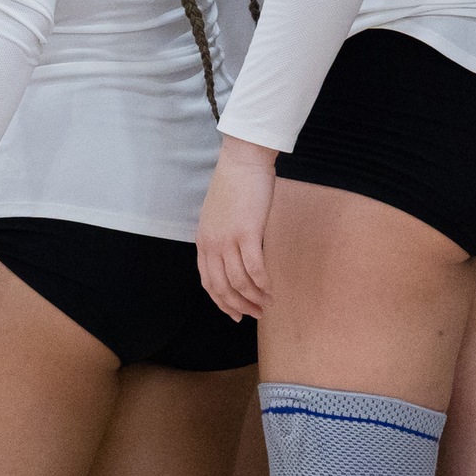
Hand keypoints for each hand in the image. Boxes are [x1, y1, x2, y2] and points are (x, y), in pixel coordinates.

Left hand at [197, 137, 278, 319]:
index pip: (208, 282)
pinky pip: (255, 268)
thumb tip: (230, 257)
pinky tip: (271, 288)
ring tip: (267, 303)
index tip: (236, 314)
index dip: (222, 302)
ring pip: (239, 281)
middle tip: (256, 314)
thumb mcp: (216, 216)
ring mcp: (228, 239)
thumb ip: (219, 238)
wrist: (242, 161)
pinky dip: (263, 283)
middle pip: (222, 287)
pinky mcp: (247, 232)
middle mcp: (212, 243)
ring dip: (254, 298)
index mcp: (203, 241)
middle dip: (239, 306)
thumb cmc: (234, 185)